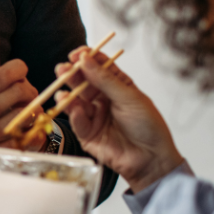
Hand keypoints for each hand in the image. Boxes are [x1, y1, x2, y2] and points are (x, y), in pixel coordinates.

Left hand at [0, 60, 42, 150]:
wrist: (17, 135)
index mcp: (17, 80)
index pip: (18, 68)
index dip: (4, 75)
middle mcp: (28, 95)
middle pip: (18, 92)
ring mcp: (35, 114)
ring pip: (21, 117)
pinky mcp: (37, 135)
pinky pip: (25, 138)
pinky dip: (6, 145)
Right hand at [54, 48, 182, 192]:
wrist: (151, 158)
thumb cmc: (148, 126)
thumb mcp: (129, 97)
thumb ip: (105, 80)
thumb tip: (86, 60)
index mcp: (116, 85)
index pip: (98, 66)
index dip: (86, 58)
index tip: (77, 54)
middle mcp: (103, 98)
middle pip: (82, 81)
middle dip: (71, 74)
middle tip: (63, 70)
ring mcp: (94, 115)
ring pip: (75, 100)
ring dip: (67, 94)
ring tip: (62, 91)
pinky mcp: (86, 133)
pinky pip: (76, 120)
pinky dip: (73, 113)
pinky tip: (73, 108)